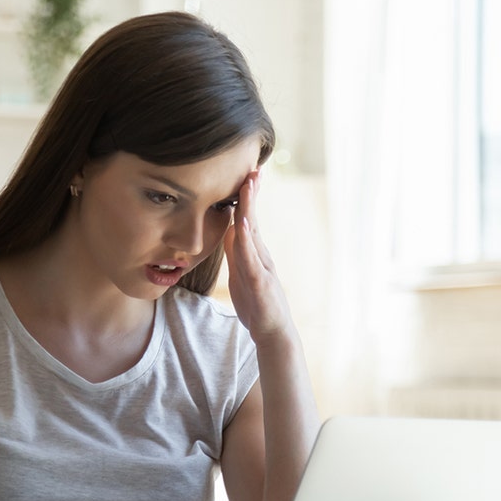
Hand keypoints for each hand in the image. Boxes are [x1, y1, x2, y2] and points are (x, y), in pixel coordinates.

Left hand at [223, 170, 293, 344]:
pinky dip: (246, 240)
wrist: (273, 333)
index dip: (246, 198)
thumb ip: (236, 252)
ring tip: (248, 186)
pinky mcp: (261, 283)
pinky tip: (243, 225)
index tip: (245, 174)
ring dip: (250, 209)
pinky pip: (251, 259)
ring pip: (254, 234)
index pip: (249, 220)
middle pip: (253, 219)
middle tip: (252, 168)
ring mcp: (262, 268)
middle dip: (252, 194)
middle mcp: (261, 255)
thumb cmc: (257, 304)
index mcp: (255, 253)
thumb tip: (228, 229)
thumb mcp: (241, 273)